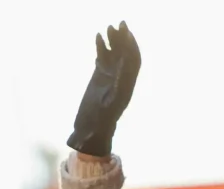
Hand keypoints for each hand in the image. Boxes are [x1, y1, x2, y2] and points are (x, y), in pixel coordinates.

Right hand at [67, 21, 140, 156]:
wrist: (90, 129)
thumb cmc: (101, 121)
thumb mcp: (110, 104)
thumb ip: (116, 88)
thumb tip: (122, 72)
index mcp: (127, 84)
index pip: (133, 60)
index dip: (131, 46)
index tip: (128, 33)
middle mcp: (120, 79)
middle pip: (124, 54)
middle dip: (123, 39)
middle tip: (120, 23)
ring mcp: (110, 76)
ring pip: (113, 54)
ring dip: (112, 41)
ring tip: (108, 28)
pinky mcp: (99, 77)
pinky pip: (103, 58)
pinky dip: (101, 48)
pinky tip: (98, 37)